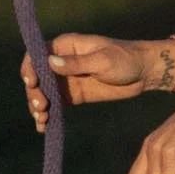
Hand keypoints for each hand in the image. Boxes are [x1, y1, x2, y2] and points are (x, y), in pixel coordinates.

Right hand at [21, 31, 165, 133]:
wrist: (144, 73)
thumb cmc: (125, 59)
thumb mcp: (102, 61)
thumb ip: (77, 63)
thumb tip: (50, 62)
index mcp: (65, 46)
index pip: (37, 55)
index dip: (30, 68)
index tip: (32, 83)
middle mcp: (61, 62)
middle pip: (37, 77)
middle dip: (34, 92)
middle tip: (42, 107)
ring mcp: (65, 80)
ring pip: (43, 93)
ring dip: (37, 106)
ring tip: (42, 120)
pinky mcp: (72, 96)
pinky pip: (54, 105)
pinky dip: (48, 115)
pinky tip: (44, 127)